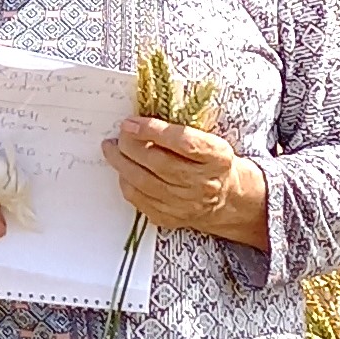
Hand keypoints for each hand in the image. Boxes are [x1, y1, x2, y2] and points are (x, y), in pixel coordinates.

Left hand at [104, 114, 270, 249]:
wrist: (227, 197)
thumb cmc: (212, 162)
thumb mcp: (210, 139)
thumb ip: (182, 130)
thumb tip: (143, 120)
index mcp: (217, 157)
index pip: (183, 143)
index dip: (154, 131)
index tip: (132, 123)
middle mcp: (203, 183)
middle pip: (159, 163)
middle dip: (131, 146)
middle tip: (119, 135)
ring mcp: (187, 204)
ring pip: (145, 183)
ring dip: (122, 163)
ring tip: (112, 149)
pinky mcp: (172, 218)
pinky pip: (140, 200)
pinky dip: (127, 183)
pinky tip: (124, 171)